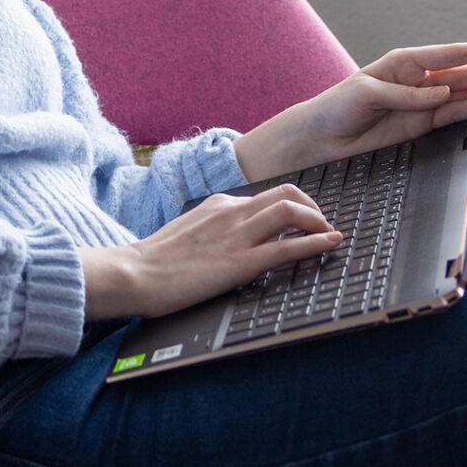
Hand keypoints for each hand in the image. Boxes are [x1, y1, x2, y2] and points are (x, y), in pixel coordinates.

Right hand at [121, 184, 343, 317]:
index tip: (303, 216)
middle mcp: (231, 211)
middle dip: (312, 205)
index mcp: (218, 204)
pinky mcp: (241, 262)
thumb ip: (211, 228)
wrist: (135, 273)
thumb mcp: (186, 231)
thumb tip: (226, 238)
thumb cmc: (153, 260)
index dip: (291, 204)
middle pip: (286, 193)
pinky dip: (316, 243)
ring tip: (330, 232)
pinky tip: (331, 244)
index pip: (264, 195)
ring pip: (291, 211)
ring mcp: (237, 235)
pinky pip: (287, 247)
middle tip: (323, 222)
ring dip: (318, 220)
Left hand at [244, 41, 466, 180]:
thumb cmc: (336, 106)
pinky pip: (454, 115)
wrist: (320, 137)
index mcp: (407, 61)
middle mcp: (420, 78)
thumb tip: (441, 92)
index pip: (453, 52)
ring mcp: (423, 100)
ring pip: (465, 95)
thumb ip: (406, 94)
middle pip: (466, 74)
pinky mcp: (421, 122)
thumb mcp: (367, 94)